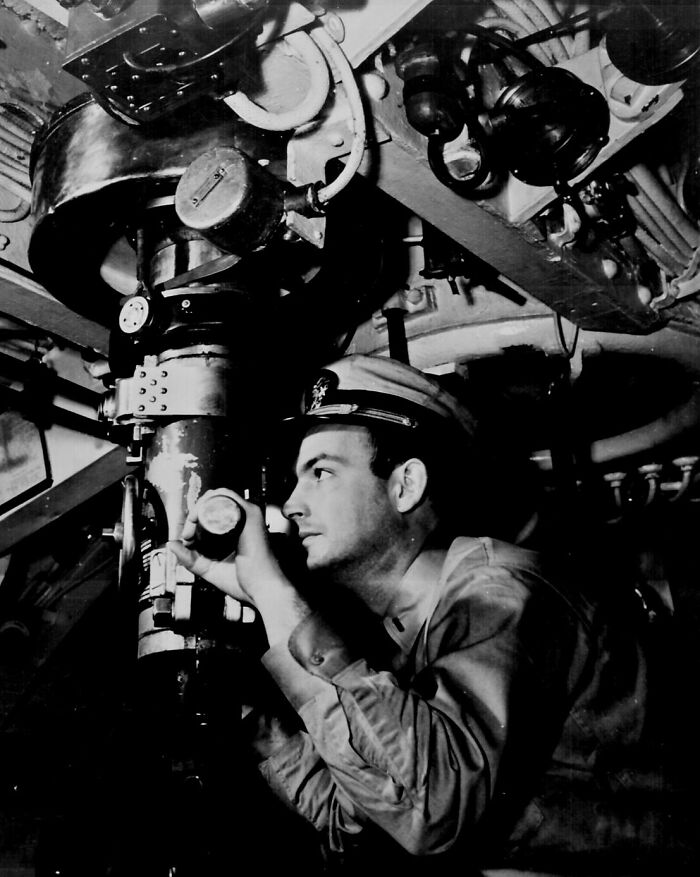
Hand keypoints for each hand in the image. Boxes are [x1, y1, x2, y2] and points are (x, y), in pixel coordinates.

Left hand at [168, 488, 287, 607]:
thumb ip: (191, 560)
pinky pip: (225, 496)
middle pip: (211, 504)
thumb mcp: (210, 569)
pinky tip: (198, 519)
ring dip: (198, 508)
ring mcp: (247, 514)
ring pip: (216, 497)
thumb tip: (172, 544)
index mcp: (237, 530)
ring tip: (191, 528)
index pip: (211, 514)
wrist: (264, 589)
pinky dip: (206, 503)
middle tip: (187, 535)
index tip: (186, 539)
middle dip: (193, 515)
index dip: (194, 522)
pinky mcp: (249, 513)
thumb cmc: (246, 582)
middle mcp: (243, 519)